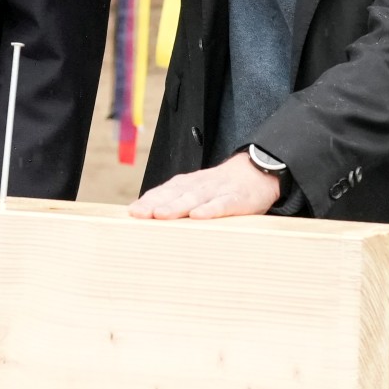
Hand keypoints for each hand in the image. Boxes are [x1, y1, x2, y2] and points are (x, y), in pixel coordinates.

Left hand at [129, 151, 282, 220]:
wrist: (257, 171)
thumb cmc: (220, 187)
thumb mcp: (197, 190)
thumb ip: (176, 200)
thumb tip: (150, 217)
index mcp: (186, 184)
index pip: (163, 191)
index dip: (148, 201)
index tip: (132, 212)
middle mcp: (198, 186)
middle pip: (174, 195)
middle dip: (155, 204)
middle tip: (139, 214)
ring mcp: (217, 191)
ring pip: (194, 198)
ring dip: (176, 206)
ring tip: (161, 215)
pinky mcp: (236, 199)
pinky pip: (221, 204)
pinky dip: (210, 210)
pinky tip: (198, 216)